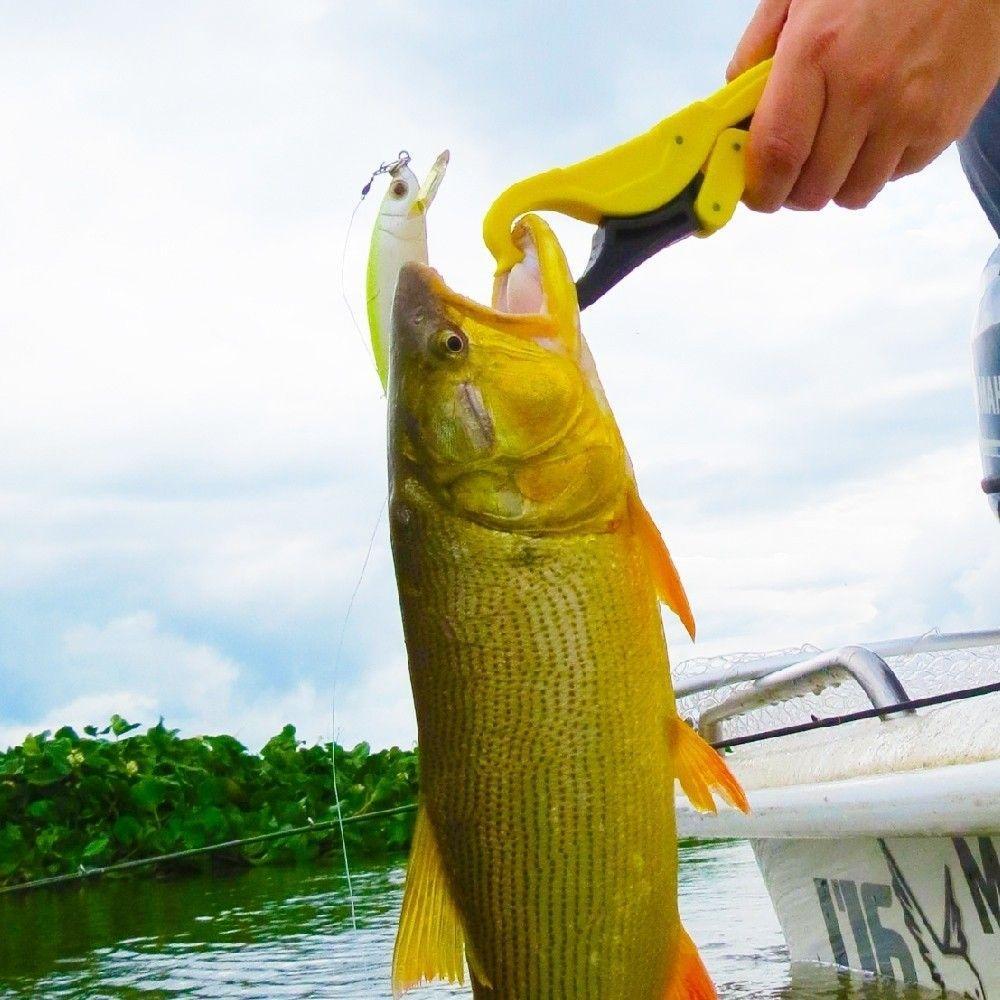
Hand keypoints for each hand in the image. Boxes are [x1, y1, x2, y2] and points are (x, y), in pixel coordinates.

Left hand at [728, 0, 999, 211]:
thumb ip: (756, 52)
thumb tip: (736, 114)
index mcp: (816, 52)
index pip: (777, 154)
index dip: (760, 189)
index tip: (754, 191)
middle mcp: (864, 89)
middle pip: (812, 188)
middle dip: (793, 191)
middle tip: (792, 170)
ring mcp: (909, 111)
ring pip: (853, 193)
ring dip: (836, 182)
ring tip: (837, 147)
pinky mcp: (944, 125)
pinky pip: (894, 177)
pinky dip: (879, 166)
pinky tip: (878, 129)